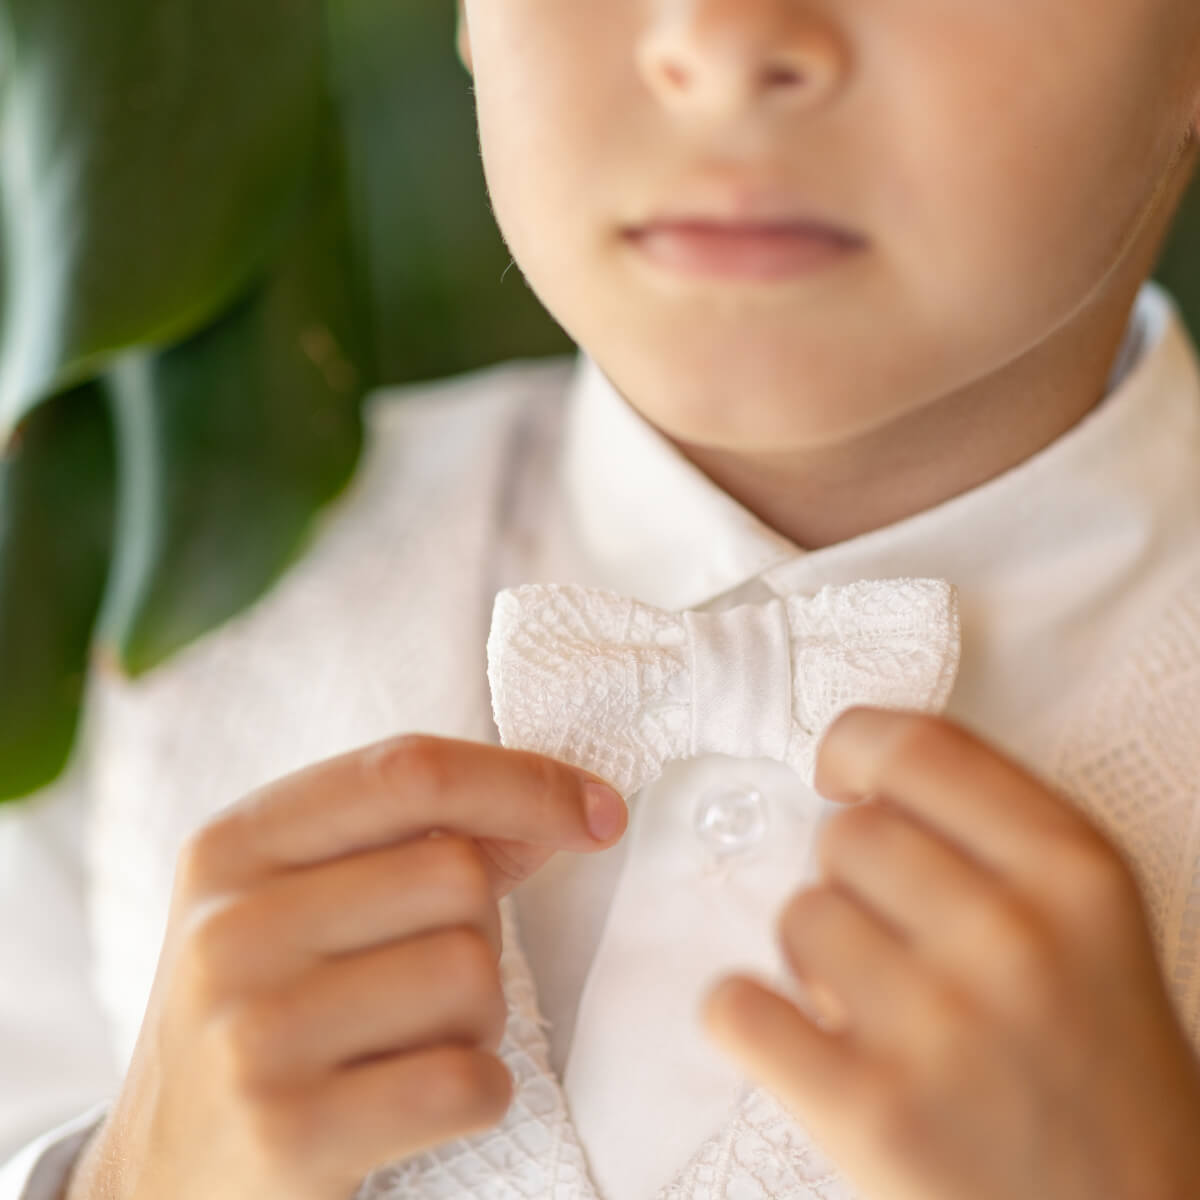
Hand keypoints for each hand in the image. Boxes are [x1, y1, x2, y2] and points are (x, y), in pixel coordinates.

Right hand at [67, 735, 625, 1199]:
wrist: (166, 1175)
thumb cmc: (269, 1008)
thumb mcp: (306, 899)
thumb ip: (423, 839)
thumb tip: (573, 807)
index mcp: (236, 843)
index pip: (410, 771)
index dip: (525, 781)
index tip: (601, 813)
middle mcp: (231, 926)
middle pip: (457, 876)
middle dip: (480, 929)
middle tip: (423, 978)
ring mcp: (251, 1033)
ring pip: (472, 976)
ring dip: (478, 1018)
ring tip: (407, 1042)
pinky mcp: (288, 1134)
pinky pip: (469, 1083)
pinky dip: (479, 1092)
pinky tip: (416, 1102)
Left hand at [700, 707, 1199, 1199]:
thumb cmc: (1097, 1072)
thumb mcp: (1090, 924)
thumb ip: (991, 836)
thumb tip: (854, 784)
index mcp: (1075, 872)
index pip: (916, 747)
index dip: (854, 747)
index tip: (837, 777)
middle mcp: (1013, 935)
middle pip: (844, 835)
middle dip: (850, 883)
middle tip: (892, 947)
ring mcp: (940, 1024)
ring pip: (796, 915)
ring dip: (812, 961)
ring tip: (874, 1014)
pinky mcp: (870, 1109)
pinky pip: (736, 1005)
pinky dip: (749, 1020)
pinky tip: (800, 1044)